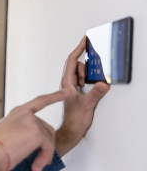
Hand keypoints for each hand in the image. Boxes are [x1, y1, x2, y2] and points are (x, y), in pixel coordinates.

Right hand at [0, 89, 69, 170]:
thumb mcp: (7, 136)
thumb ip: (21, 134)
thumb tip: (31, 146)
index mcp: (17, 113)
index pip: (39, 102)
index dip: (54, 97)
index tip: (66, 92)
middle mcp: (24, 113)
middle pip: (47, 129)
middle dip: (46, 146)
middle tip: (38, 160)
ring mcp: (31, 120)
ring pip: (48, 139)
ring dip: (44, 154)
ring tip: (34, 165)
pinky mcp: (36, 131)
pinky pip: (49, 147)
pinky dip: (44, 159)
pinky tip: (36, 166)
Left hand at [56, 36, 109, 156]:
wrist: (71, 130)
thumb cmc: (75, 119)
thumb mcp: (87, 104)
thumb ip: (96, 93)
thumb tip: (104, 84)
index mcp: (66, 82)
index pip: (72, 61)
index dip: (78, 49)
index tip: (84, 40)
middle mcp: (66, 83)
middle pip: (74, 64)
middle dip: (84, 63)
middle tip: (91, 70)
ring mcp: (69, 87)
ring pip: (77, 72)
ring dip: (84, 73)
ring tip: (87, 84)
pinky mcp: (74, 91)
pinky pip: (79, 78)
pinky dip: (85, 78)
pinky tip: (88, 85)